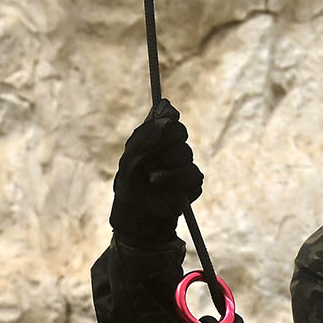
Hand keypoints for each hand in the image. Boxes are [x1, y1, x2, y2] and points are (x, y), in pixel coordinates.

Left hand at [110, 99, 203, 244]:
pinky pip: (193, 174)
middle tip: (149, 162)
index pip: (170, 118)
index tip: (153, 136)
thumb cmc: (130, 184)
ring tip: (152, 180)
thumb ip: (148, 133)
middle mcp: (172, 147)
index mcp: (157, 137)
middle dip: (163, 148)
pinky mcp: (192, 182)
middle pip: (180, 132)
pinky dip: (176, 181)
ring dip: (166, 168)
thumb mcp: (132, 157)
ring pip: (185, 154)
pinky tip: (163, 187)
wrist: (136, 215)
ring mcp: (184, 164)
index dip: (163, 125)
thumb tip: (167, 107)